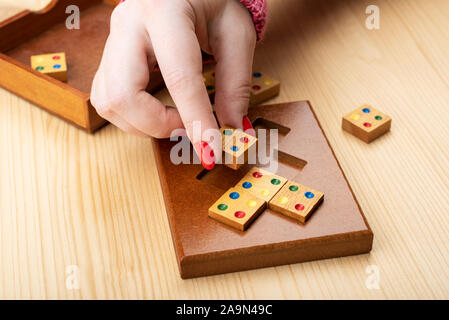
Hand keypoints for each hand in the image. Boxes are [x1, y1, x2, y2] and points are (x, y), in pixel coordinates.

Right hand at [91, 0, 256, 168]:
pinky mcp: (109, 56)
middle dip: (158, 125)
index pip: (178, 77)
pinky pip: (108, 99)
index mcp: (164, 10)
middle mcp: (128, 24)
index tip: (212, 150)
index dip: (196, 120)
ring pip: (109, 102)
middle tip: (190, 128)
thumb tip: (232, 130)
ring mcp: (112, 40)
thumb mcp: (237, 35)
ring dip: (143, 125)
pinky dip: (133, 117)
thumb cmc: (214, 1)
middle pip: (123, 95)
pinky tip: (158, 111)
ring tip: (177, 118)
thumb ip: (234, 84)